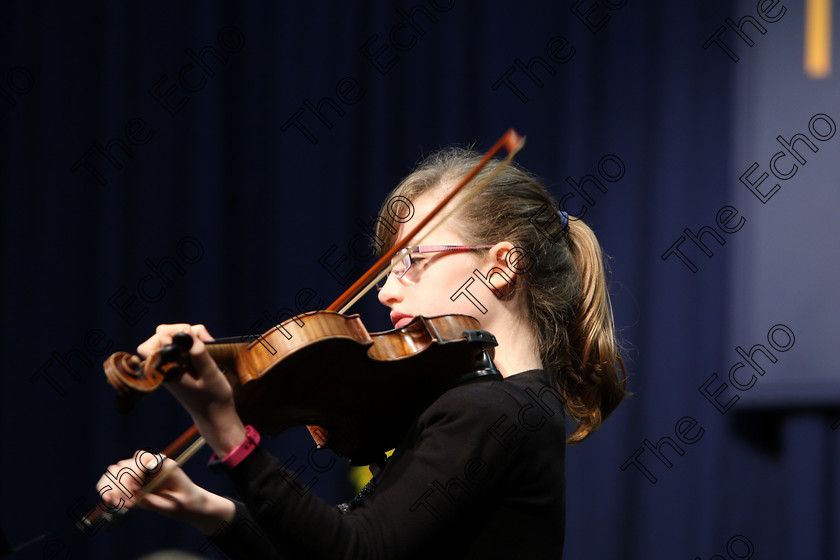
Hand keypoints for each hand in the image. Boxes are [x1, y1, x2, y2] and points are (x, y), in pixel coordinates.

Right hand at [97, 451, 234, 532]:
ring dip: (111, 487)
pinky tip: (110, 502)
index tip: (134, 493)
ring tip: (115, 504)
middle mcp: (148, 465)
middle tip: (122, 504)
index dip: (133, 474)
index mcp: (162, 464)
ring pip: (115, 471)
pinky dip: (108, 490)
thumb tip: (135, 495)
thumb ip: (155, 501)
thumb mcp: (174, 505)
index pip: (141, 459)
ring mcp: (138, 473)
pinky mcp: (131, 483)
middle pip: (124, 465)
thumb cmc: (185, 503)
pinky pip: (113, 481)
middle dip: (119, 484)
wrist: (189, 505)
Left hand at [138, 323, 245, 454]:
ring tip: (207, 344)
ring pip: (172, 336)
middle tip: (198, 339)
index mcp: (166, 372)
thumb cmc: (214, 396)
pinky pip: (181, 343)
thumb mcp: (210, 373)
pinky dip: (194, 340)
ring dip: (190, 335)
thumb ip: (197, 352)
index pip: (149, 346)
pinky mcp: (181, 363)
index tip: (185, 340)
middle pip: (160, 335)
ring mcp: (173, 364)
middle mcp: (166, 366)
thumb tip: (185, 332)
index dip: (165, 337)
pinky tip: (205, 348)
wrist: (216, 414)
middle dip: (179, 331)